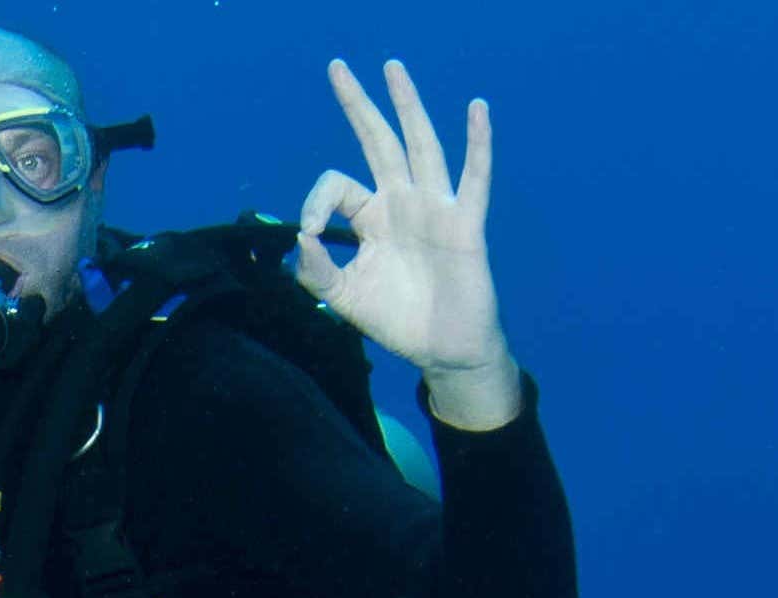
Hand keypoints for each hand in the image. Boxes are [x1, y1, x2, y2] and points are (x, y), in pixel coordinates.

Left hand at [294, 59, 521, 428]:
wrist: (444, 350)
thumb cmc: (397, 320)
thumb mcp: (343, 298)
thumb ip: (316, 271)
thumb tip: (299, 239)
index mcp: (371, 217)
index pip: (337, 186)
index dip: (316, 202)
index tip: (310, 235)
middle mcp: (401, 203)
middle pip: (378, 142)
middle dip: (357, 105)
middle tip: (336, 66)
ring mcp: (435, 209)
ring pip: (420, 146)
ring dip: (407, 106)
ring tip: (392, 68)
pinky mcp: (465, 225)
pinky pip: (474, 178)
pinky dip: (478, 143)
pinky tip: (477, 109)